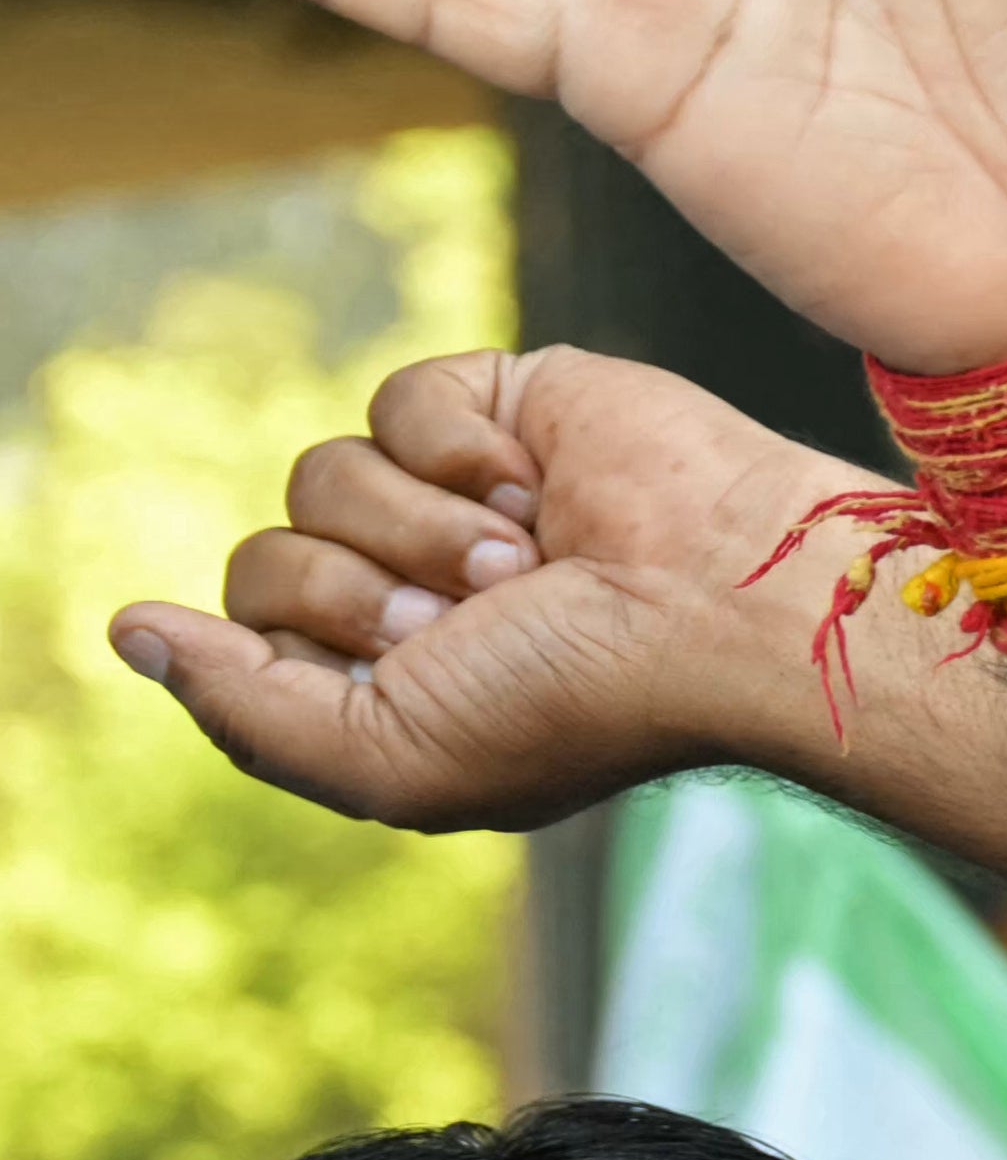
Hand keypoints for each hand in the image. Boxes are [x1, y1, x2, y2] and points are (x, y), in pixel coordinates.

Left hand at [110, 346, 865, 830]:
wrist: (726, 604)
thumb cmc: (590, 701)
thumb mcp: (394, 760)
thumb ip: (243, 709)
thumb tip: (128, 630)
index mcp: (388, 683)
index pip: (243, 640)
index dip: (314, 654)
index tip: (427, 673)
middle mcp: (411, 590)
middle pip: (269, 557)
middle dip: (371, 596)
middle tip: (487, 617)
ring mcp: (450, 496)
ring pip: (320, 474)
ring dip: (426, 531)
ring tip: (529, 560)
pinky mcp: (494, 407)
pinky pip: (393, 399)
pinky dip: (461, 448)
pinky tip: (540, 486)